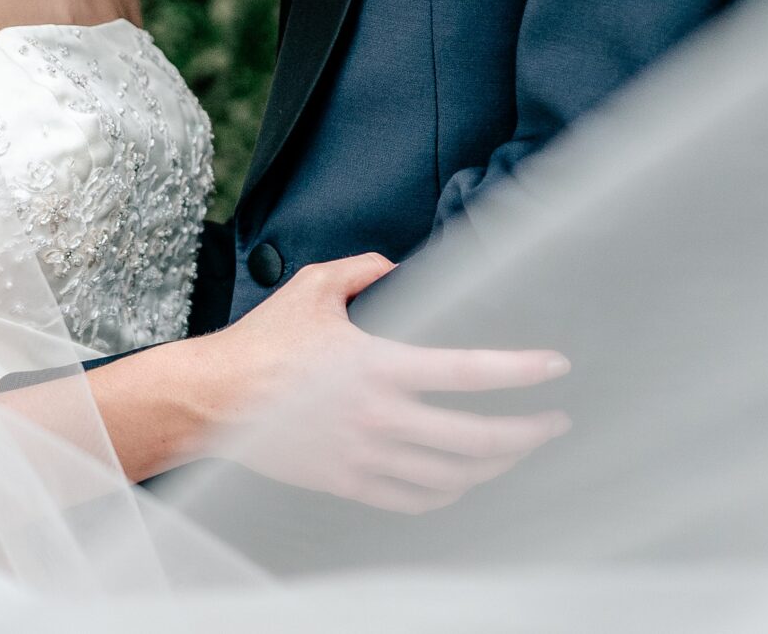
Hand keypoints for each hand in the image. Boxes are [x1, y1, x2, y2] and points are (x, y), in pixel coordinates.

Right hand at [192, 252, 569, 513]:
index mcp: (378, 365)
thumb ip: (362, 270)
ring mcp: (365, 457)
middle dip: (527, 433)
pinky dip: (450, 494)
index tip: (555, 368)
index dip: (520, 371)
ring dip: (496, 466)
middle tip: (554, 422)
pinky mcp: (348, 482)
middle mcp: (379, 417)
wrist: (213, 401)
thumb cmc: (261, 344)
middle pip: (475, 439)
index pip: (468, 372)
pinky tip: (465, 480)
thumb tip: (398, 266)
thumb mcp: (312, 288)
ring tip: (518, 450)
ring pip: (452, 476)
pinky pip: (414, 501)